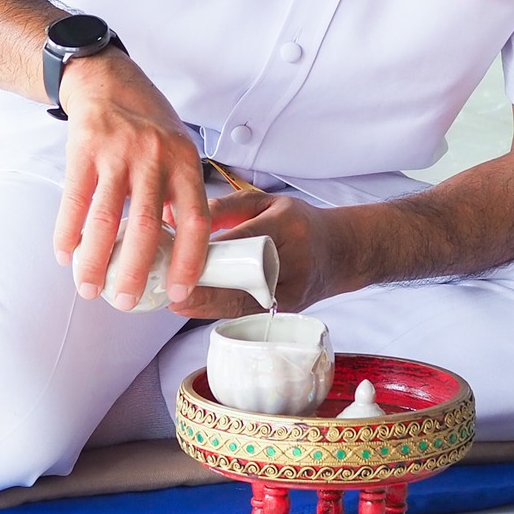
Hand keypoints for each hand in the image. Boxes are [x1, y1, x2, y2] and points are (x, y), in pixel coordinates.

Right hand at [53, 50, 207, 309]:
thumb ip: (180, 192)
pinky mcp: (84, 148)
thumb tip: (179, 248)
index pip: (196, 221)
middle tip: (125, 302)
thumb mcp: (179, 148)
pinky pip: (75, 201)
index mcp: (185, 162)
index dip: (189, 262)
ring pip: (106, 220)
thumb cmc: (147, 120)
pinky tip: (65, 255)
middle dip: (135, 272)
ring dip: (95, 261)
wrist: (107, 78)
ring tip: (90, 288)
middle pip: (147, 228)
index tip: (179, 293)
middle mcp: (155, 157)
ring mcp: (118, 152)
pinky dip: (68, 233)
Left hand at [170, 191, 345, 319]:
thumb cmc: (300, 223)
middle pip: (243, 279)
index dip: (213, 253)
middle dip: (207, 288)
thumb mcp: (267, 201)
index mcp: (287, 226)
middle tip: (173, 290)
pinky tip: (198, 309)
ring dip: (209, 306)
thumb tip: (185, 216)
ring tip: (178, 303)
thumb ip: (227, 207)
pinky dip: (221, 311)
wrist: (341, 252)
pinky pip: (249, 312)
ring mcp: (292, 290)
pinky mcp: (287, 309)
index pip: (245, 241)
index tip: (182, 260)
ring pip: (245, 303)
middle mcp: (293, 261)